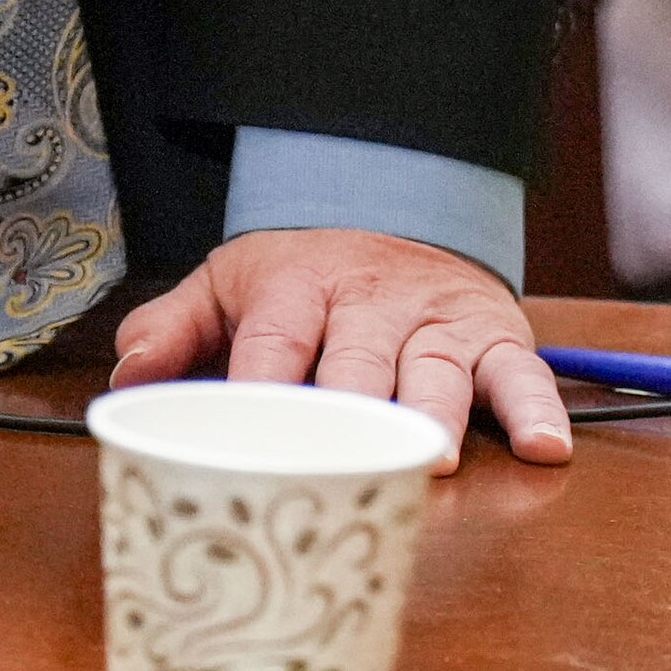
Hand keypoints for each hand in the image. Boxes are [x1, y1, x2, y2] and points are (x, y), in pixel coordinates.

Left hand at [105, 227, 576, 470]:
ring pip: (435, 374)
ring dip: (433, 418)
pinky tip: (544, 447)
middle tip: (342, 465)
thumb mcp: (230, 283)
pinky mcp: (492, 335)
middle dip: (350, 415)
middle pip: (357, 364)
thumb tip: (126, 381)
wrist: (399, 204)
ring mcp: (436, 321)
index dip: (260, 390)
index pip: (273, 343)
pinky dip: (536, 410)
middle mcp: (371, 302)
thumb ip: (172, 328)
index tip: (247, 439)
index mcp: (299, 288)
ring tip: (431, 460)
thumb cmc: (305, 275)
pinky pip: (520, 372)